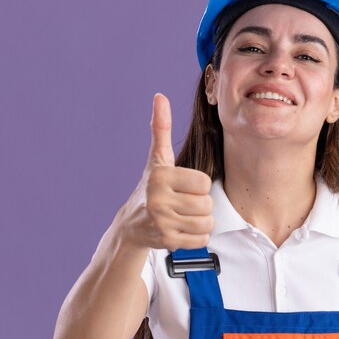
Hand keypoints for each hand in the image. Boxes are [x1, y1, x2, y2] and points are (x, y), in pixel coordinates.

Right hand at [120, 93, 213, 250]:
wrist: (131, 225)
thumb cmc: (151, 188)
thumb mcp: (157, 160)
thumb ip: (161, 129)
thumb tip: (160, 96)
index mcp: (160, 176)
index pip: (204, 182)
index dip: (198, 186)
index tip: (183, 187)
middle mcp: (158, 199)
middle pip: (207, 204)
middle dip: (201, 206)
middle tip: (184, 204)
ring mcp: (161, 222)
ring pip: (206, 223)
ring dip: (200, 222)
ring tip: (183, 217)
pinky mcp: (166, 241)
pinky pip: (201, 240)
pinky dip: (196, 238)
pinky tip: (181, 230)